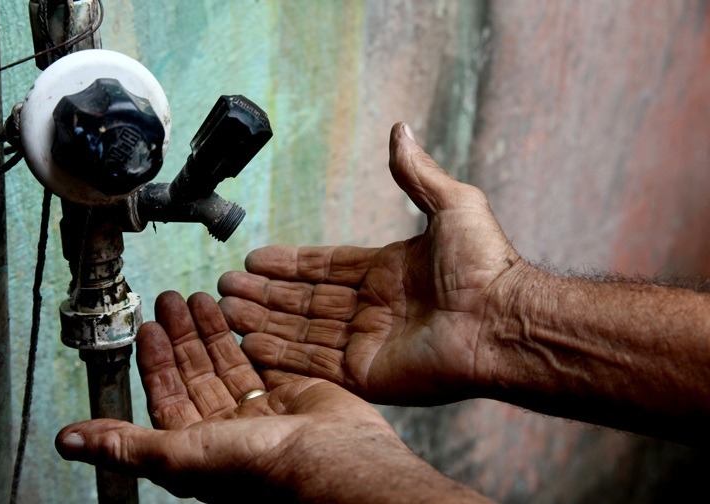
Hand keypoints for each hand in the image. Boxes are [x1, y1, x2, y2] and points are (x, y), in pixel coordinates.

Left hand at [56, 291, 467, 501]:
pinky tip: (238, 315)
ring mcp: (261, 411)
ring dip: (210, 330)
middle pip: (195, 374)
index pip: (166, 397)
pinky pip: (261, 359)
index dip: (154, 362)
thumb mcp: (178, 454)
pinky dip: (247, 337)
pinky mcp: (290, 392)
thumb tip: (69, 441)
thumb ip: (124, 444)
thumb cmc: (259, 467)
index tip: (147, 327)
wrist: (331, 459)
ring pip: (227, 363)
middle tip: (170, 299)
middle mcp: (227, 430)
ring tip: (199, 297)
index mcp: (197, 448)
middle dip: (180, 336)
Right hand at [218, 123, 522, 404]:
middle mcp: (372, 309)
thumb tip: (400, 130)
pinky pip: (313, 363)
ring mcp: (367, 344)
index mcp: (387, 273)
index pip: (325, 268)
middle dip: (263, 292)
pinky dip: (279, 354)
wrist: (504, 320)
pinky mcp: (365, 374)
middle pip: (304, 299)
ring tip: (224, 309)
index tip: (255, 259)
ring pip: (301, 329)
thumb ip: (416, 172)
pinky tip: (248, 342)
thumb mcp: (451, 204)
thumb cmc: (485, 265)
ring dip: (262, 319)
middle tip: (224, 285)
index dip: (289, 264)